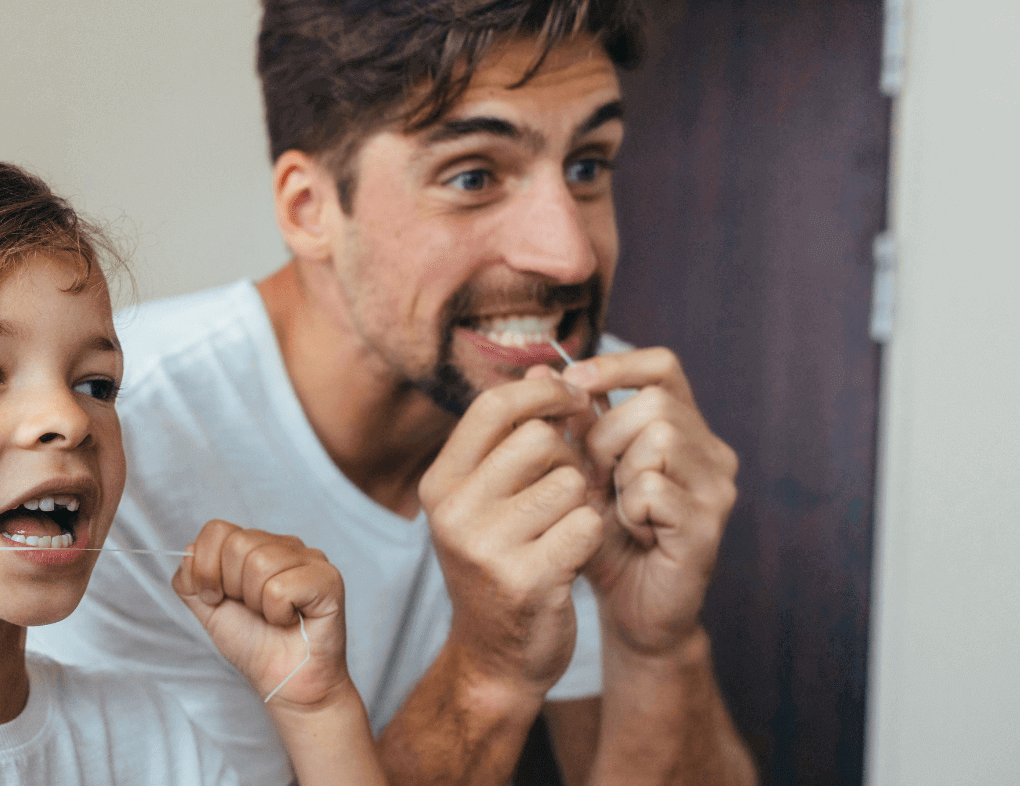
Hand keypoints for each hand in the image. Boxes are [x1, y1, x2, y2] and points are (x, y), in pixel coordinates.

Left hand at [172, 519, 351, 710]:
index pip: (217, 529)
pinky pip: (280, 588)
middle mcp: (285, 545)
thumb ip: (192, 579)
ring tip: (273, 616)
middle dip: (233, 588)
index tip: (217, 598)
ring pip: (260, 563)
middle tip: (252, 610)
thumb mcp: (210, 609)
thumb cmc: (255, 646)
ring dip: (257, 603)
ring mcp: (310, 559)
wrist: (285, 684)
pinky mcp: (328, 579)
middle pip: (237, 544)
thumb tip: (188, 550)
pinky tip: (290, 621)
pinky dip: (277, 614)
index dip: (206, 568)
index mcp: (257, 546)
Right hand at [417, 376, 606, 695]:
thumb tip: (543, 363)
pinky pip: (586, 525)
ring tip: (565, 527)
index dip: (543, 391)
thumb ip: (513, 435)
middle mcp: (453, 511)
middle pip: (538, 438)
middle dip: (568, 456)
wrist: (497, 657)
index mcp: (440, 483)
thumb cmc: (501, 564)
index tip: (575, 398)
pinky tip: (572, 557)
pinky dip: (591, 536)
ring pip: (568, 481)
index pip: (493, 406)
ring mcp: (486, 547)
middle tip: (569, 486)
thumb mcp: (489, 498)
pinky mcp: (527, 578)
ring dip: (582, 501)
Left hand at [563, 348, 737, 655]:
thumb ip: (568, 424)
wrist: (631, 611)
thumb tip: (538, 368)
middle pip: (656, 403)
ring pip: (660, 438)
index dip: (618, 365)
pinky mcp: (709, 525)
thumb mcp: (580, 474)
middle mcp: (712, 452)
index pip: (663, 366)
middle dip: (607, 435)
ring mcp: (717, 488)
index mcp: (685, 430)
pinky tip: (632, 531)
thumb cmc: (605, 539)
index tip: (574, 383)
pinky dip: (630, 509)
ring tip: (615, 505)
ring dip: (619, 472)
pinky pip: (655, 489)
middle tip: (594, 477)